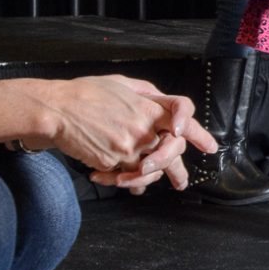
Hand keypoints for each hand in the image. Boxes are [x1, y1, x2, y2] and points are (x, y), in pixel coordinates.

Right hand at [11, 76, 214, 178]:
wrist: (58, 110)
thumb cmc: (86, 93)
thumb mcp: (121, 84)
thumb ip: (144, 94)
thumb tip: (157, 100)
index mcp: (148, 106)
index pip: (185, 115)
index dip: (200, 133)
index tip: (209, 147)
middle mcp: (144, 128)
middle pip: (172, 152)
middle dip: (178, 171)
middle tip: (180, 182)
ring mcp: (131, 147)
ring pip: (149, 171)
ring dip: (147, 180)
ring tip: (140, 185)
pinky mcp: (115, 162)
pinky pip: (125, 177)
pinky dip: (121, 180)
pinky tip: (111, 179)